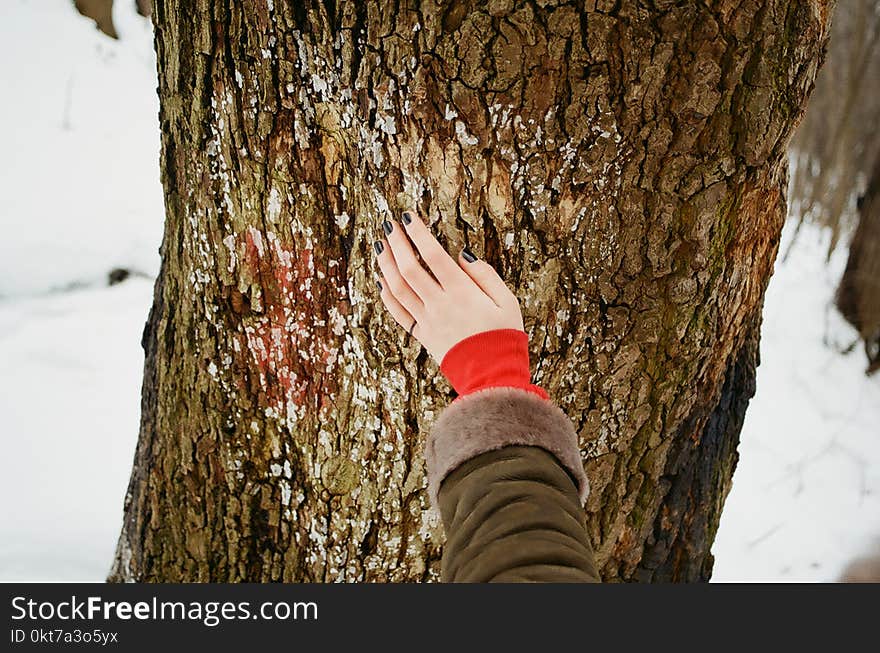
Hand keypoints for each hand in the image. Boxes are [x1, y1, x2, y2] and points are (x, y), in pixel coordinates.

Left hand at [373, 210, 524, 363]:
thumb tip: (462, 255)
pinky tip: (381, 280)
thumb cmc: (504, 336)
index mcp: (462, 293)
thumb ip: (485, 275)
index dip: (418, 234)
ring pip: (398, 289)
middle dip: (397, 243)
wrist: (492, 376)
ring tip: (380, 245)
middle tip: (389, 224)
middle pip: (409, 269)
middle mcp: (440, 305)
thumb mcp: (507, 301)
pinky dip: (387, 295)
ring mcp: (428, 321)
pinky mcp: (422, 335)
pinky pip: (398, 313)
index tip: (409, 217)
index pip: (433, 256)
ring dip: (386, 265)